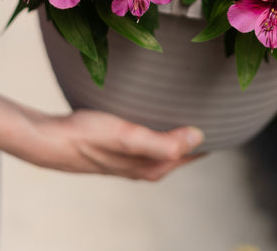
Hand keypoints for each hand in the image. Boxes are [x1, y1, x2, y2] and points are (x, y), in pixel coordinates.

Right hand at [19, 108, 205, 180]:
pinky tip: (154, 114)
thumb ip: (164, 142)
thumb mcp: (128, 137)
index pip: (192, 154)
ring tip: (189, 109)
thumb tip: (199, 136)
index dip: (210, 139)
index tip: (227, 118)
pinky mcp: (116, 149)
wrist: (49, 141)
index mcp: (152, 166)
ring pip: (164, 147)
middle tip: (214, 109)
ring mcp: (129, 159)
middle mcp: (143, 166)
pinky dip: (159, 129)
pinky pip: (148, 140)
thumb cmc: (88, 136)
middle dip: (196, 137)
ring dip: (177, 133)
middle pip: (180, 152)